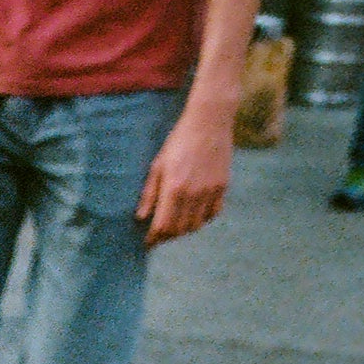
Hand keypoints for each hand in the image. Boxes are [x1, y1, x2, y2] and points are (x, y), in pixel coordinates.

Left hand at [137, 102, 234, 245]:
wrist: (210, 121)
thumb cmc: (178, 140)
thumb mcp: (158, 164)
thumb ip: (150, 193)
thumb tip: (141, 218)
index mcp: (173, 188)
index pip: (162, 226)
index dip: (153, 238)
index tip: (148, 242)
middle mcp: (193, 194)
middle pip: (179, 230)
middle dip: (167, 236)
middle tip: (159, 234)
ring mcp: (210, 191)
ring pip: (196, 225)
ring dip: (184, 229)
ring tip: (175, 224)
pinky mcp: (222, 187)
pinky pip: (212, 214)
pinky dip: (202, 219)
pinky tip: (194, 214)